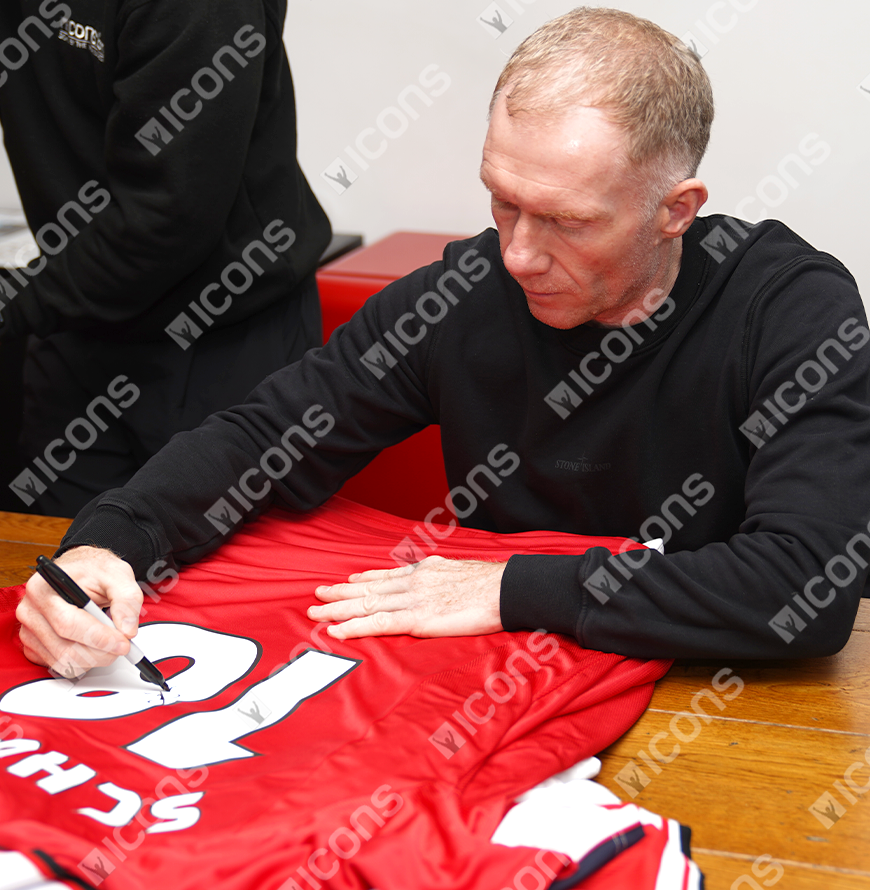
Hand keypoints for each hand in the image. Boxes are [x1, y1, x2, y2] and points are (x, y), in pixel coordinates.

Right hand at [16, 546, 142, 677]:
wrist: (81, 572)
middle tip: (123, 645)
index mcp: (43, 588)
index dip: (99, 637)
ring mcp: (30, 630)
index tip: (123, 642)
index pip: (68, 623)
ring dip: (94, 659)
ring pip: (64, 661)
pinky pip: (60, 666)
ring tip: (110, 643)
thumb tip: (127, 629)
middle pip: (65, 648)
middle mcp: (31, 610)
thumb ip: (126, 599)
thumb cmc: (94, 571)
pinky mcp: (35, 646)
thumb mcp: (118, 574)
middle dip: (101, 652)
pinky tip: (94, 646)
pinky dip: (83, 662)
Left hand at [307, 555, 505, 639]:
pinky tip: (337, 630)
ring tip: (315, 611)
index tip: (346, 580)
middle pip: (369, 588)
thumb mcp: (460, 572)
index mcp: (424, 572)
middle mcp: (413, 582)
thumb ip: (441, 578)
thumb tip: (437, 581)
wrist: (505, 589)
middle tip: (316, 594)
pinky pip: (379, 624)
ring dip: (338, 608)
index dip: (363, 579)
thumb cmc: (491, 584)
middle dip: (340, 592)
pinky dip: (355, 627)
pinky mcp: (418, 619)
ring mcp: (413, 600)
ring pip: (367, 604)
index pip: (386, 576)